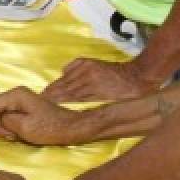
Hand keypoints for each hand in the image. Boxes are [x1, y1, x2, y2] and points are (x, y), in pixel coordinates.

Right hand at [0, 86, 89, 146]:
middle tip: (7, 138)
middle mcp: (16, 94)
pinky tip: (18, 135)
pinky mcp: (25, 108)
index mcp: (15, 95)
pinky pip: (9, 116)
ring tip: (14, 137)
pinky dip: (9, 127)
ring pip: (0, 113)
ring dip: (2, 127)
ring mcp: (21, 100)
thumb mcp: (24, 127)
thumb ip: (6, 121)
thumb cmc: (49, 128)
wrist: (70, 127)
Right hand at [43, 58, 157, 102]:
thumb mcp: (115, 109)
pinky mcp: (87, 61)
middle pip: (62, 88)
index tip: (43, 109)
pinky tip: (62, 79)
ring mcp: (86, 68)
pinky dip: (65, 74)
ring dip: (55, 86)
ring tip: (45, 95)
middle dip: (49, 96)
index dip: (53, 104)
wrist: (140, 75)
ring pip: (64, 78)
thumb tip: (76, 118)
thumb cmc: (130, 97)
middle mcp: (87, 78)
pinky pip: (70, 67)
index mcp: (93, 91)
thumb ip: (96, 113)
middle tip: (38, 103)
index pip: (66, 98)